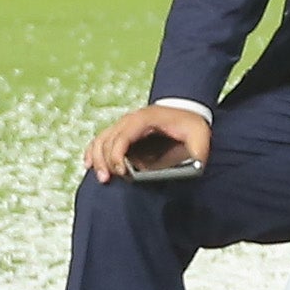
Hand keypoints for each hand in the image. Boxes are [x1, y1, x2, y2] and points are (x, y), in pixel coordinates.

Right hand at [83, 102, 209, 183]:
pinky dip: (93, 152)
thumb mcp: (200, 135)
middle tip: (108, 180)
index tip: (121, 172)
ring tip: (101, 177)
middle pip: (108, 140)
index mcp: (146, 119)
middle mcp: (130, 120)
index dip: (118, 155)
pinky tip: (89, 164)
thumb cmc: (191, 123)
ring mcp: (124, 124)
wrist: (187, 109)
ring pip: (100, 140)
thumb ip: (198, 152)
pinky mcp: (121, 131)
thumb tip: (194, 169)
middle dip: (105, 161)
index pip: (123, 136)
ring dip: (96, 158)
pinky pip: (100, 139)